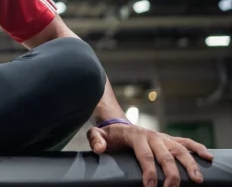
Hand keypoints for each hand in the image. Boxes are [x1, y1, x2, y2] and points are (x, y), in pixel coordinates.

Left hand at [88, 124, 213, 186]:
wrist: (117, 123)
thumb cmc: (108, 134)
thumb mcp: (97, 135)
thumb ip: (96, 140)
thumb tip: (100, 149)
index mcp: (136, 136)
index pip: (145, 156)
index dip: (149, 172)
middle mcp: (152, 136)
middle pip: (165, 156)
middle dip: (171, 174)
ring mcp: (163, 137)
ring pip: (180, 150)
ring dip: (189, 164)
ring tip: (197, 179)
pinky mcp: (169, 139)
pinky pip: (186, 142)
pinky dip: (197, 148)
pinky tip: (208, 157)